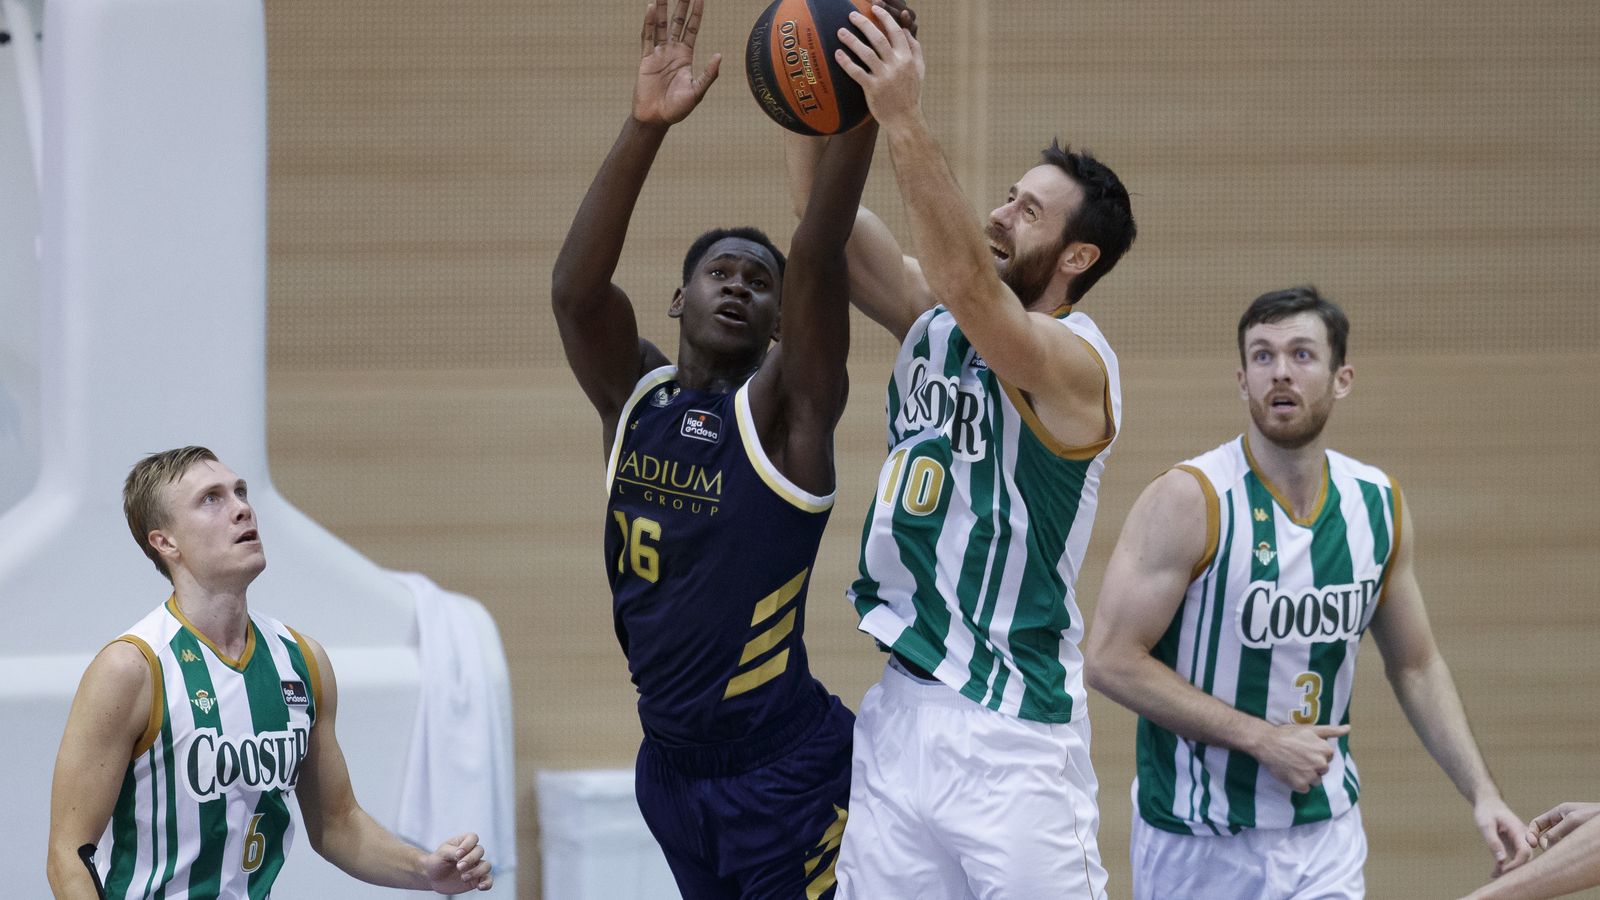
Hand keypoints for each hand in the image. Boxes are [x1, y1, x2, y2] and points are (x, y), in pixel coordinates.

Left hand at [421, 832, 492, 893]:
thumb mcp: (441, 853)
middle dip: (470, 859)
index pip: (473, 838)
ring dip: (477, 871)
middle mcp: (472, 853)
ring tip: (463, 877)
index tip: (457, 855)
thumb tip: (462, 855)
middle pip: (480, 851)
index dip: (467, 845)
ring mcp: (475, 866)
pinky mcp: (477, 879)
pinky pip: (488, 880)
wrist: (433, 877)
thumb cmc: (437, 861)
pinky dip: (487, 883)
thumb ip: (453, 852)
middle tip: (459, 867)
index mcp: (463, 842)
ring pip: (486, 865)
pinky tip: (480, 886)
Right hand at [633, 0, 720, 126]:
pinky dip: (650, 22)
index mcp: (685, 56)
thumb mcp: (697, 91)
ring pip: (661, 25)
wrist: (656, 118)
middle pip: (677, 22)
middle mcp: (672, 51)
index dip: (696, 13)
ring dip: (663, 8)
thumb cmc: (678, 109)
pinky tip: (652, 8)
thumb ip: (708, 74)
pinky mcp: (646, 59)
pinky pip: (648, 36)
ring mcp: (658, 53)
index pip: (691, 29)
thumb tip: (719, 55)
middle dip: (681, 5)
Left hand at [833, 6, 923, 129]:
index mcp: (908, 58)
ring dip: (851, 40)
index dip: (885, 18)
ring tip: (840, 31)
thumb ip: (915, 48)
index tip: (874, 8)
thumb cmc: (911, 94)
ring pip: (866, 53)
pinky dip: (846, 62)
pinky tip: (837, 54)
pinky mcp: (873, 89)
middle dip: (864, 24)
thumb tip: (906, 29)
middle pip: (879, 38)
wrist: (905, 120)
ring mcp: (885, 77)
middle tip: (851, 14)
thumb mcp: (919, 70)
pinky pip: (857, 72)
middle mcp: (897, 65)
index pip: (897, 31)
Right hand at [1253, 723, 1348, 792]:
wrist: (1267, 743)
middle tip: (1299, 758)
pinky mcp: (1300, 785)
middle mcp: (1321, 764)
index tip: (1305, 750)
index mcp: (1325, 750)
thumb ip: (1332, 730)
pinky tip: (1291, 773)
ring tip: (1294, 766)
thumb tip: (1348, 728)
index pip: (1328, 757)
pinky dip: (1299, 783)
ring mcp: (1311, 775)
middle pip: (1323, 769)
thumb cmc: (1288, 734)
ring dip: (1308, 776)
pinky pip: (1305, 789)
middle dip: (1313, 765)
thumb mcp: (1311, 729)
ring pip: (1316, 781)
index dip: (1317, 753)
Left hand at [1475, 796, 1531, 876]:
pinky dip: (1505, 867)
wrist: (1489, 803)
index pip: (1525, 852)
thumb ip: (1493, 841)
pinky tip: (1493, 873)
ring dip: (1509, 870)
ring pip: (1521, 861)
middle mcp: (1523, 837)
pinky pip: (1514, 859)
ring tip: (1494, 875)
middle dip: (1514, 870)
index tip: (1502, 870)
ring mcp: (1520, 842)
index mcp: (1518, 830)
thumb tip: (1501, 861)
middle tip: (1498, 877)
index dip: (1517, 864)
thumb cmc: (1486, 811)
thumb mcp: (1485, 825)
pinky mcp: (1514, 846)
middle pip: (1526, 859)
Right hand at [1527, 801, 1599, 849]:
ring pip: (1556, 842)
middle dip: (1543, 843)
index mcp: (1558, 812)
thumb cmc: (1594, 817)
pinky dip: (1564, 850)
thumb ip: (1555, 832)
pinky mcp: (1580, 838)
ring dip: (1555, 848)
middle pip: (1544, 834)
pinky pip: (1566, 846)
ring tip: (1560, 853)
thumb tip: (1545, 846)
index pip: (1537, 823)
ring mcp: (1572, 830)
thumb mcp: (1572, 821)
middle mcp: (1563, 821)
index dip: (1531, 833)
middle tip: (1548, 852)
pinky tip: (1569, 854)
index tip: (1532, 845)